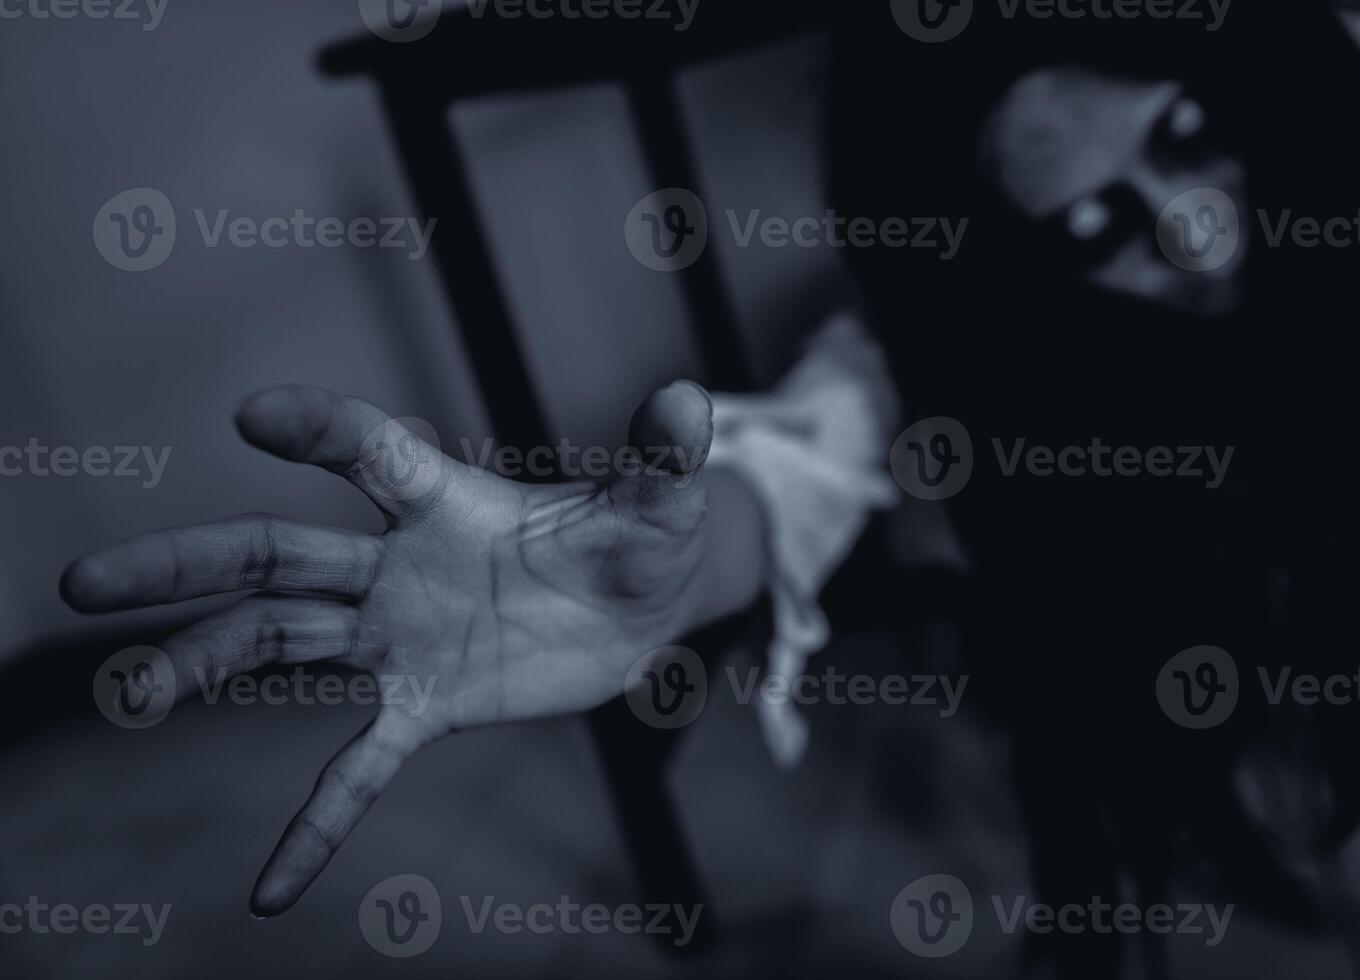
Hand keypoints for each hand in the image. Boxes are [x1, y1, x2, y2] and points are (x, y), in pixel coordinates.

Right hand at [61, 382, 714, 916]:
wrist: (642, 609)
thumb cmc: (642, 538)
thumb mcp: (662, 502)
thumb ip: (665, 458)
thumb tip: (692, 400)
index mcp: (448, 500)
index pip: (369, 453)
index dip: (318, 432)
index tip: (253, 415)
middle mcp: (400, 565)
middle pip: (276, 556)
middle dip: (186, 563)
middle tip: (85, 579)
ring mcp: (404, 637)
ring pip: (282, 645)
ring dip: (205, 667)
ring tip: (126, 693)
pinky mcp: (428, 705)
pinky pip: (355, 768)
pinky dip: (317, 821)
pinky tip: (268, 889)